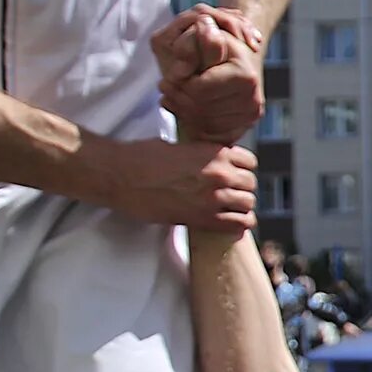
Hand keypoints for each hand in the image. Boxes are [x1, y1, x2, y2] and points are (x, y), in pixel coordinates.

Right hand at [95, 135, 259, 232]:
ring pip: (247, 205)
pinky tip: (233, 225)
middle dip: (241, 189)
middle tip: (231, 195)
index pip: (249, 162)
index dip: (242, 169)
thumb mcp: (179, 146)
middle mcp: (219, 173)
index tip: (235, 175)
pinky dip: (238, 226)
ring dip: (240, 208)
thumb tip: (210, 160)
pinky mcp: (203, 218)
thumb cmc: (142, 157)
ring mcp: (213, 197)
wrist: (121, 175)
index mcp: (214, 152)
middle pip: (250, 184)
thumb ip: (201, 154)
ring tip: (231, 211)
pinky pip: (237, 225)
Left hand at [153, 7, 266, 145]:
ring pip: (203, 124)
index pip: (200, 89)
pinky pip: (210, 134)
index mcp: (245, 75)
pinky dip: (192, 123)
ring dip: (181, 110)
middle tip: (164, 87)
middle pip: (201, 108)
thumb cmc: (218, 45)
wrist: (238, 58)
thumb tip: (195, 35)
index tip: (166, 76)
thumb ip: (195, 39)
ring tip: (170, 96)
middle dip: (177, 97)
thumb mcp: (204, 34)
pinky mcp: (242, 128)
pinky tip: (182, 108)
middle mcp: (252, 99)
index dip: (178, 83)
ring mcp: (248, 117)